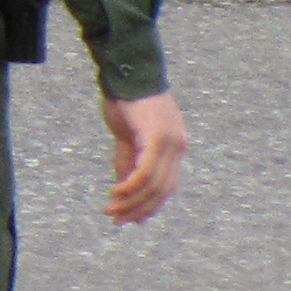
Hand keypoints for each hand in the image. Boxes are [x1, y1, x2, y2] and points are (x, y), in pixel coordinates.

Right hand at [101, 91, 186, 222]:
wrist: (126, 70)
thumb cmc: (125, 99)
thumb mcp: (127, 135)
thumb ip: (128, 160)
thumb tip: (123, 188)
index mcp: (175, 146)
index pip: (166, 186)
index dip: (149, 205)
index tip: (131, 219)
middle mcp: (178, 147)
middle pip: (162, 190)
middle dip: (139, 209)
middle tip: (117, 220)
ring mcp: (171, 143)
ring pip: (154, 185)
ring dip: (131, 202)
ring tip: (112, 210)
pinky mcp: (158, 138)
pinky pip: (145, 171)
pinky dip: (130, 186)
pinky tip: (115, 194)